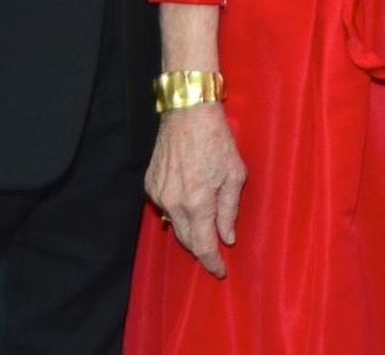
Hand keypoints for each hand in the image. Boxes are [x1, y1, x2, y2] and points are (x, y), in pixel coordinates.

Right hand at [145, 103, 246, 277]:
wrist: (188, 112)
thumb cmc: (217, 139)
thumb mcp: (234, 174)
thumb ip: (229, 209)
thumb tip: (226, 237)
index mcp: (197, 202)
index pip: (203, 244)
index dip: (212, 261)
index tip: (220, 271)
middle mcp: (173, 202)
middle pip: (187, 238)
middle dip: (201, 248)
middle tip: (216, 251)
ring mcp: (157, 194)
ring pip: (175, 224)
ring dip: (190, 230)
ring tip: (204, 228)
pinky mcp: (149, 184)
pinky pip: (165, 208)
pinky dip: (178, 212)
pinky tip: (189, 206)